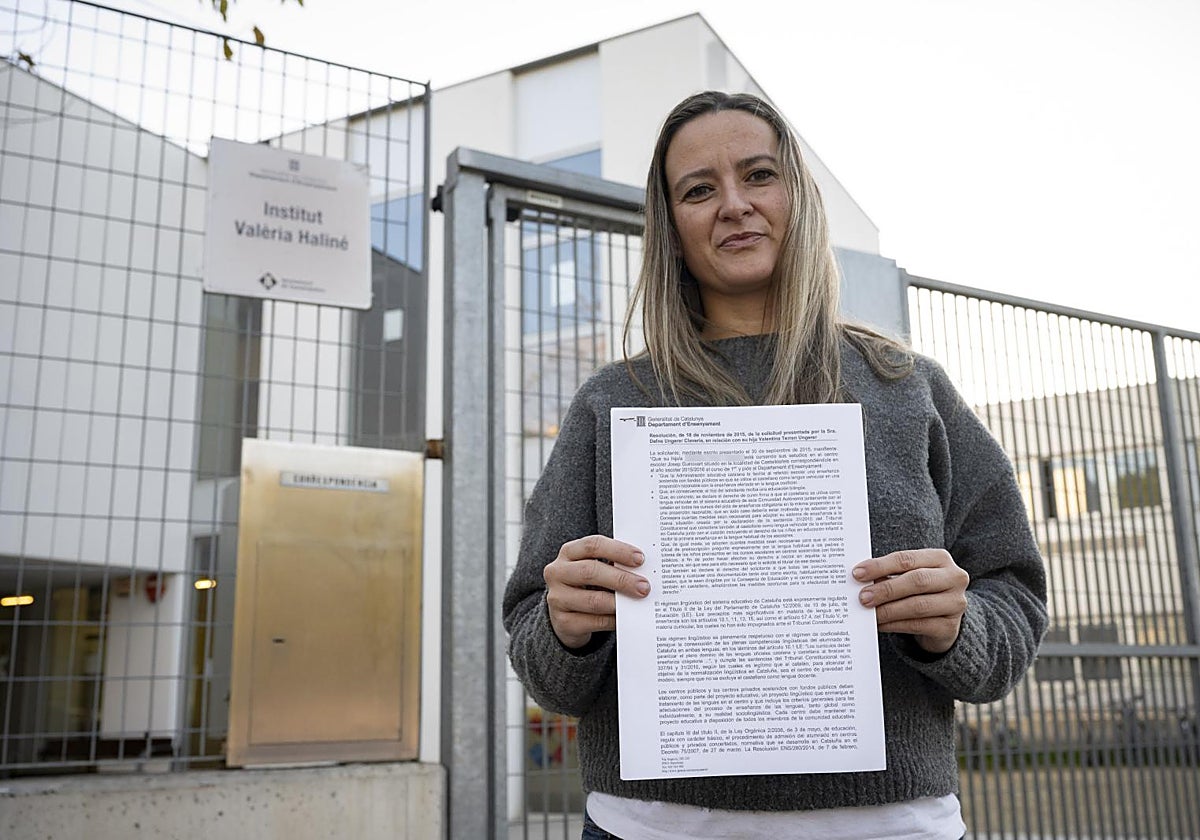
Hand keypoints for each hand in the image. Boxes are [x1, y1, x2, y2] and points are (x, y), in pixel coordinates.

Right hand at [543, 535, 648, 648]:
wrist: (565, 615)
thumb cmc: (588, 585)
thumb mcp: (595, 568)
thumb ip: (613, 564)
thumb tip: (642, 570)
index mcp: (568, 553)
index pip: (592, 545)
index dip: (618, 550)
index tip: (640, 559)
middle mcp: (557, 573)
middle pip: (591, 571)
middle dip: (621, 579)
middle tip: (644, 586)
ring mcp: (557, 598)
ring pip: (593, 600)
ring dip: (619, 602)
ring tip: (637, 603)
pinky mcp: (563, 622)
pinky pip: (594, 621)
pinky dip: (613, 620)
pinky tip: (625, 618)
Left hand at [852, 549, 968, 654]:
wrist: (943, 620)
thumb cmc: (920, 592)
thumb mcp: (908, 577)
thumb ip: (888, 575)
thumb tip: (860, 579)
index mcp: (940, 558)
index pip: (907, 559)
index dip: (880, 566)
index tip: (857, 573)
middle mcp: (954, 578)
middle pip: (916, 581)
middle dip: (886, 589)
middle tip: (863, 597)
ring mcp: (955, 603)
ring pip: (918, 606)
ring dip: (889, 610)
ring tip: (870, 613)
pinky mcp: (950, 627)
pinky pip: (918, 625)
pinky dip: (895, 624)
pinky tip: (881, 624)